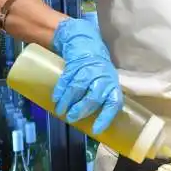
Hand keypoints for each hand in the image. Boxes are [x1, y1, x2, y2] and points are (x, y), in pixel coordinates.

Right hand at [52, 18, 123, 134]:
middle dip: (82, 109)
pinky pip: (67, 79)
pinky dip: (60, 90)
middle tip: (72, 118)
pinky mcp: (74, 64)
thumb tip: (90, 119)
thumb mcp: (103, 79)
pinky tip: (56, 99)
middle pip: (94, 96)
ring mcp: (88, 70)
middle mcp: (102, 77)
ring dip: (67, 102)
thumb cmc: (96, 66)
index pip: (114, 102)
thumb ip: (99, 95)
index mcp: (111, 83)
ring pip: (78, 88)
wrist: (84, 41)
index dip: (106, 116)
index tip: (97, 129)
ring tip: (61, 111)